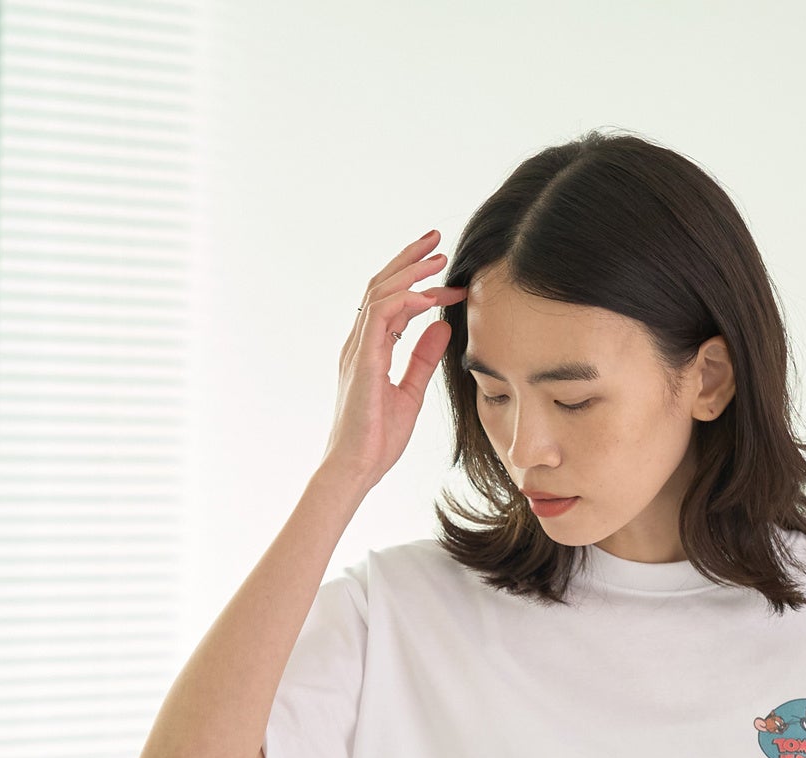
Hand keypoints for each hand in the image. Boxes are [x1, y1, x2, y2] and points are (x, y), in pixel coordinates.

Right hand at [321, 228, 468, 487]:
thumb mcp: (411, 392)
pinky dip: (406, 301)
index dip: (419, 285)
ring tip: (438, 260)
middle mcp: (360, 342)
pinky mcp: (363, 361)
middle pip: (381, 285)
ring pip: (380, 292)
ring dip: (410, 272)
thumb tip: (442, 329)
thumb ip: (422, 359)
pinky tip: (429, 297)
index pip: (391, 302)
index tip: (449, 280)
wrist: (356, 468)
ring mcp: (358, 349)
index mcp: (370, 349)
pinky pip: (381, 316)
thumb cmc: (378, 439)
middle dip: (410, 260)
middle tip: (437, 241)